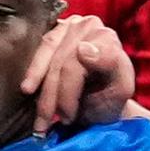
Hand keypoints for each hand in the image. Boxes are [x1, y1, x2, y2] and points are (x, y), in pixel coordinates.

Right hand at [22, 13, 135, 131]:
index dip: (68, 91)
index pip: (78, 61)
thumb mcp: (121, 89)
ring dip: (40, 91)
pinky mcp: (52, 33)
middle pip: (60, 63)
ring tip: (39, 118)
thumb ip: (111, 65)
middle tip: (48, 124)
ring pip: (46, 58)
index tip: (66, 117)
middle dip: (52, 98)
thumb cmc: (111, 98)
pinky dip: (31, 75)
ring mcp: (68, 26)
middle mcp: (88, 25)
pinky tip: (28, 93)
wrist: (99, 104)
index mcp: (107, 38)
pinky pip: (35, 52)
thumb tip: (82, 47)